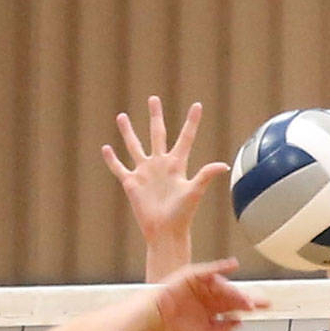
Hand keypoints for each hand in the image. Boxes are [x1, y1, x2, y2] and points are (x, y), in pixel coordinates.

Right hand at [102, 98, 229, 253]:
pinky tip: (106, 148)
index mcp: (177, 165)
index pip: (185, 138)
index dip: (192, 122)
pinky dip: (112, 160)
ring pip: (134, 146)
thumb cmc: (182, 215)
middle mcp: (160, 165)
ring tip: (121, 116)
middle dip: (155, 116)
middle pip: (157, 134)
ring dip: (128, 132)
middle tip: (154, 98)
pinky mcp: (132, 184)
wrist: (165, 232)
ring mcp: (145, 173)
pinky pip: (119, 168)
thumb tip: (223, 165)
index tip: (197, 105)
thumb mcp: (194, 192)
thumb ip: (205, 176)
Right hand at [150, 259, 266, 330]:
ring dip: (235, 292)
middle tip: (264, 302)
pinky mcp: (191, 276)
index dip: (248, 307)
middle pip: (232, 295)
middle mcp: (207, 296)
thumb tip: (240, 323)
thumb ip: (221, 329)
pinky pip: (208, 270)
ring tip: (246, 299)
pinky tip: (232, 265)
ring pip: (223, 287)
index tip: (264, 308)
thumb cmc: (170, 326)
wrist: (150, 319)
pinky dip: (220, 266)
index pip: (233, 307)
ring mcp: (200, 286)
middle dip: (248, 298)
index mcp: (210, 309)